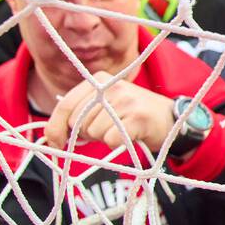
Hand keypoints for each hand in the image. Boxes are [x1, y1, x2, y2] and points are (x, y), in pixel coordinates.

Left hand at [45, 72, 175, 150]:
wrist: (171, 119)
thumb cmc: (132, 115)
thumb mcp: (105, 105)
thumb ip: (80, 113)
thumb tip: (53, 136)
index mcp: (99, 80)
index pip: (65, 104)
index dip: (55, 127)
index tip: (55, 143)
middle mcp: (111, 87)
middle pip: (77, 121)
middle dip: (85, 134)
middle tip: (104, 130)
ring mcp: (125, 100)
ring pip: (93, 132)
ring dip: (104, 138)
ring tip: (120, 130)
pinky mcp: (137, 117)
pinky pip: (110, 139)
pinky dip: (117, 143)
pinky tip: (129, 135)